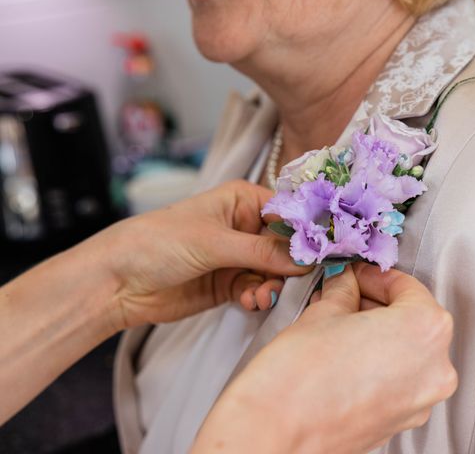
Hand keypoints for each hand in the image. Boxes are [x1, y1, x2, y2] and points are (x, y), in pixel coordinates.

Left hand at [92, 180, 308, 329]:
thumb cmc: (160, 242)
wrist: (119, 282)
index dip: (307, 231)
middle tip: (295, 282)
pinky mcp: (230, 284)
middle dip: (291, 266)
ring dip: (273, 286)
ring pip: (275, 272)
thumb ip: (262, 252)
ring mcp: (238, 257)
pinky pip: (258, 290)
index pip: (288, 212)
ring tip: (261, 297)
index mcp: (243, 200)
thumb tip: (307, 259)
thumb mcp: (214, 242)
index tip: (327, 251)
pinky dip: (259, 297)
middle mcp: (245, 227)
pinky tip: (251, 303)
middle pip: (286, 246)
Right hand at [191, 264, 456, 453]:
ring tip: (338, 325)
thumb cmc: (298, 376)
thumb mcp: (324, 312)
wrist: (275, 434)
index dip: (376, 276)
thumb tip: (347, 282)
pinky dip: (378, 363)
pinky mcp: (400, 422)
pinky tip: (344, 355)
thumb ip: (345, 290)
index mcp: (425, 330)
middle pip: (412, 320)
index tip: (356, 275)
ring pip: (406, 351)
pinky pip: (398, 380)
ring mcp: (420, 402)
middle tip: (344, 295)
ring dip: (377, 333)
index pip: (408, 287)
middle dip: (376, 304)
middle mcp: (434, 368)